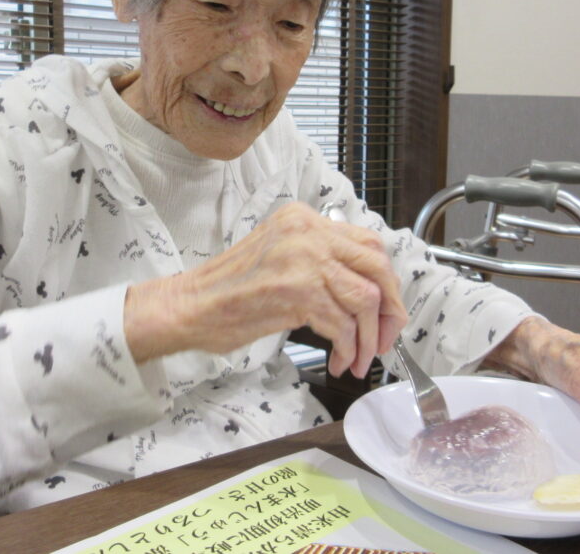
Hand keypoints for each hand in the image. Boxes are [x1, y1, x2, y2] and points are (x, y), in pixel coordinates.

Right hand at [125, 202, 408, 377]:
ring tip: (359, 358)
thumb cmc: (230, 290)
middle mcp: (308, 232)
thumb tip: (365, 289)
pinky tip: (340, 360)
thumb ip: (319, 260)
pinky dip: (349, 349)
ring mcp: (304, 260)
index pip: (368, 243)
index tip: (386, 310)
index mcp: (303, 219)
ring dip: (370, 338)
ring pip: (366, 299)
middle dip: (390, 309)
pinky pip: (344, 325)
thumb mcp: (280, 256)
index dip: (386, 281)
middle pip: (377, 266)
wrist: (189, 306)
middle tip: (386, 338)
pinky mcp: (298, 292)